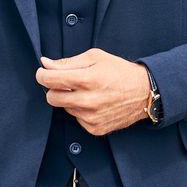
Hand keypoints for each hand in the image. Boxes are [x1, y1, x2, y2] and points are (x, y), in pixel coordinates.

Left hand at [35, 49, 153, 135]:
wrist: (144, 93)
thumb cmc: (119, 72)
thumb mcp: (95, 58)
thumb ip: (68, 62)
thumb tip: (45, 64)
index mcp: (86, 80)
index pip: (49, 80)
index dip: (42, 75)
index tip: (43, 73)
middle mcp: (87, 101)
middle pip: (51, 98)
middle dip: (54, 89)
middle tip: (66, 83)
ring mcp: (91, 117)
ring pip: (64, 108)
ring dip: (70, 100)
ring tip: (87, 92)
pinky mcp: (95, 128)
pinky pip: (76, 119)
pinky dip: (81, 111)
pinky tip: (94, 104)